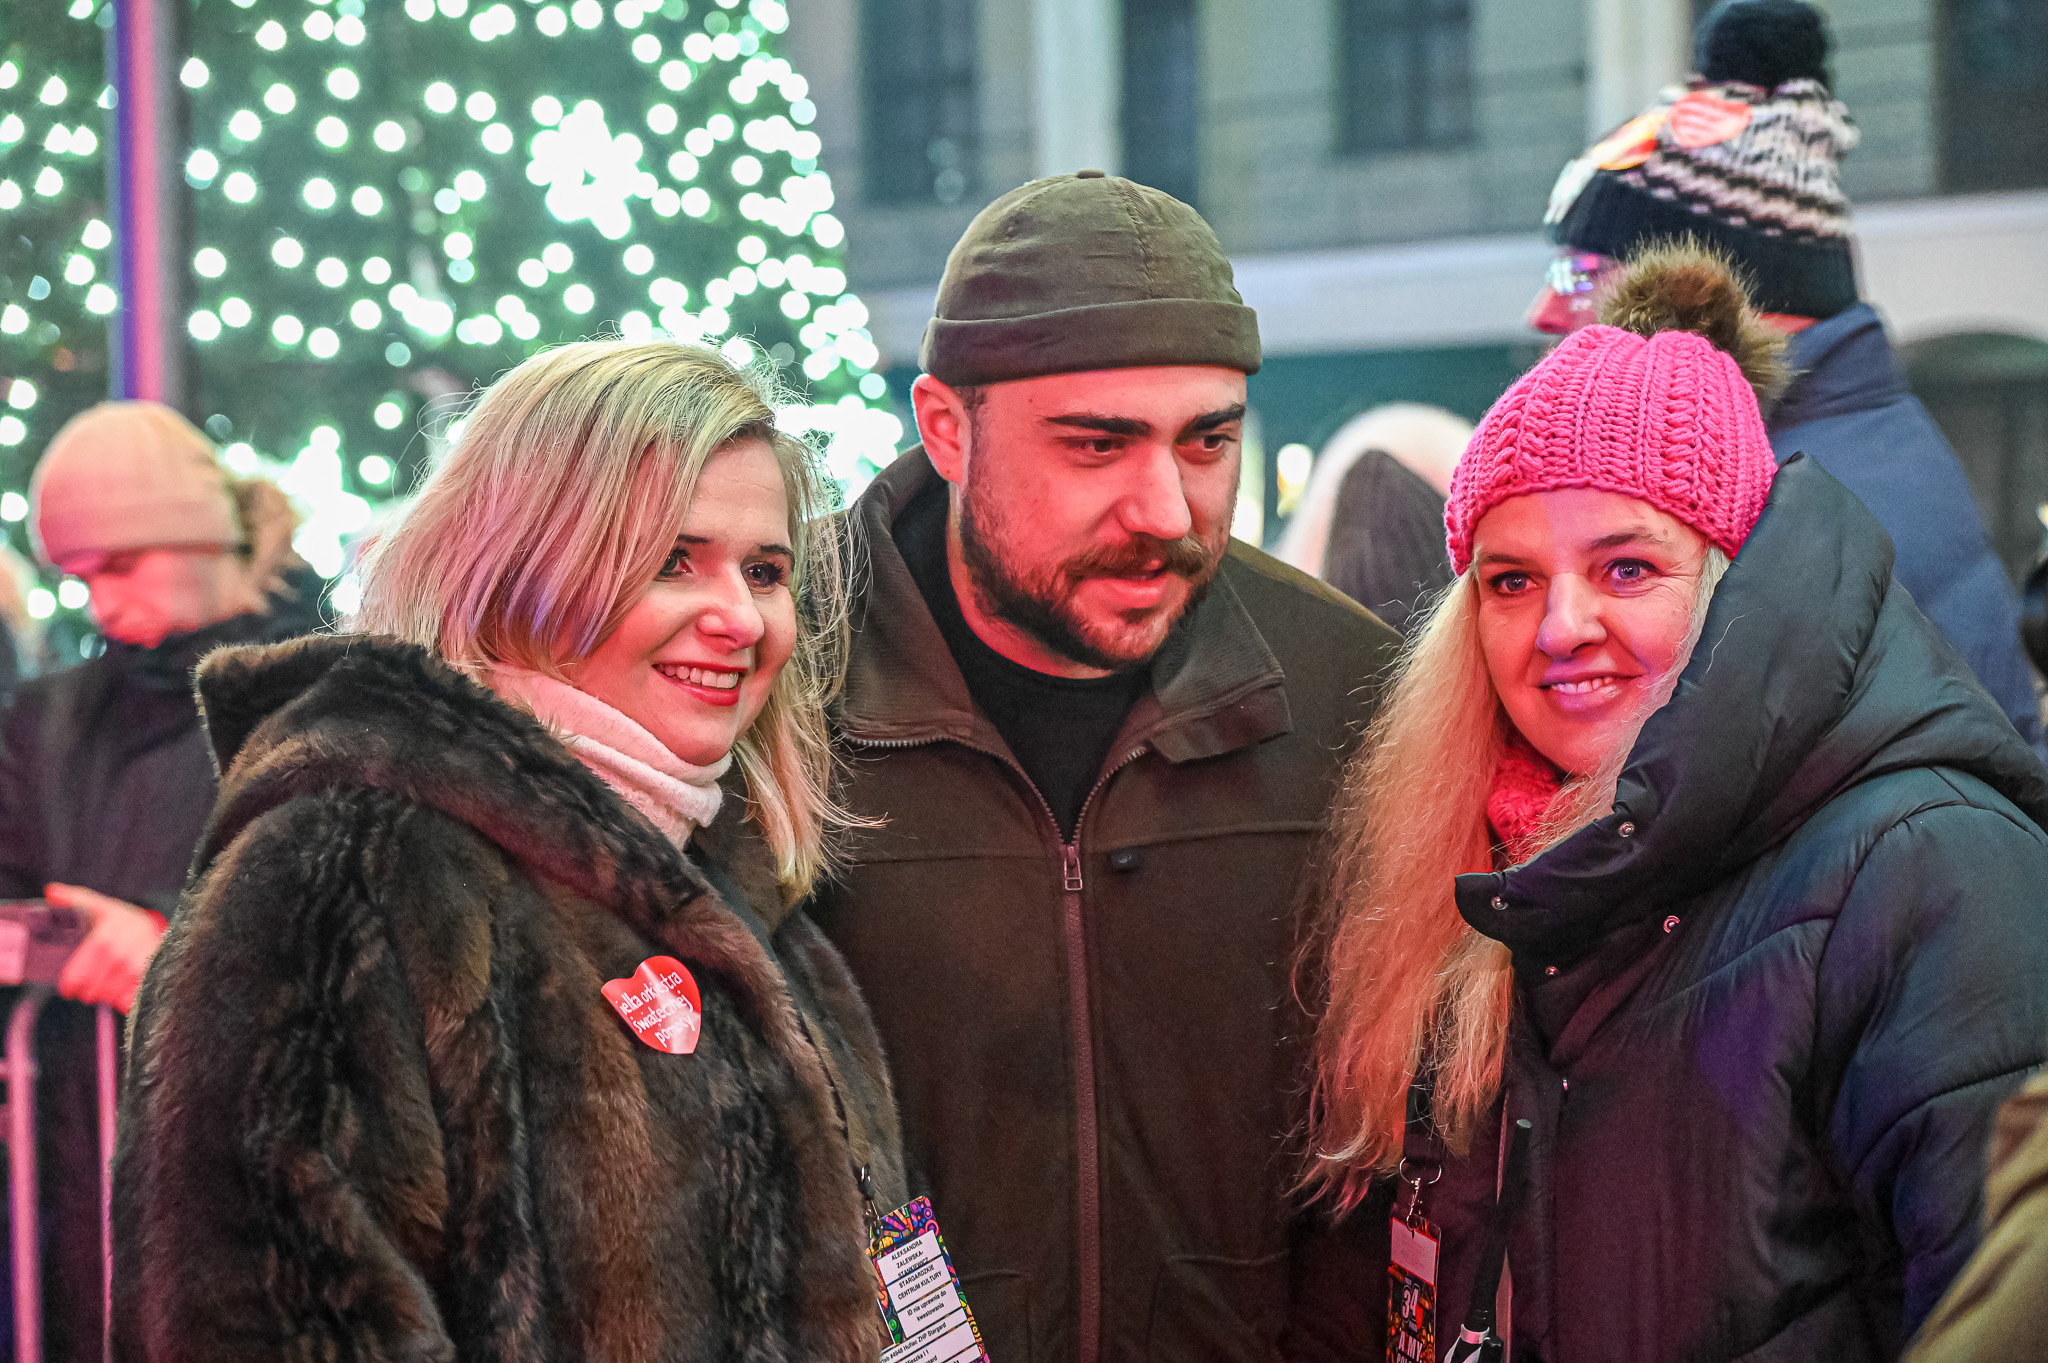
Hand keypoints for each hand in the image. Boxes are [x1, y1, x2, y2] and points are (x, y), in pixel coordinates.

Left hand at [47, 883, 164, 1013]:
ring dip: (107, 994)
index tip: (70, 987)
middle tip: (94, 984)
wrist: (175, 933)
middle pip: (90, 990)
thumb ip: (77, 899)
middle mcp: (120, 953)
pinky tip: (127, 987)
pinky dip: (124, 999)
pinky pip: (125, 1002)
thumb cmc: (130, 924)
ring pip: (107, 997)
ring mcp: (137, 969)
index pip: (74, 977)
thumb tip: (52, 891)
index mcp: (104, 936)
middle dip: (89, 991)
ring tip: (112, 982)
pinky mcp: (150, 982)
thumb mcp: (105, 908)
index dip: (70, 985)